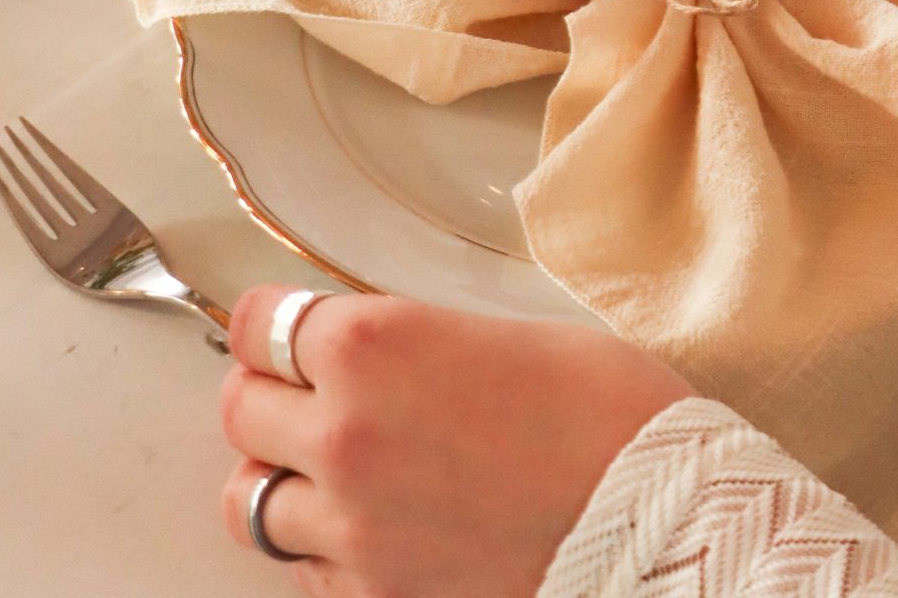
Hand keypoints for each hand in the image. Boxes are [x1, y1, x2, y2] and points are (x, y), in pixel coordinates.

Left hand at [218, 285, 690, 597]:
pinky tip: (374, 530)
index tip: (284, 333)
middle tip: (309, 398)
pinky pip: (303, 572)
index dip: (274, 327)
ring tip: (331, 473)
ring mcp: (350, 527)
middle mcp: (344, 431)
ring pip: (251, 503)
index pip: (259, 325)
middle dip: (271, 399)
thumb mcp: (502, 334)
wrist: (657, 522)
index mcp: (374, 343)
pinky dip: (322, 551)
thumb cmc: (606, 414)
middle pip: (240, 411)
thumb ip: (413, 343)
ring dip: (284, 482)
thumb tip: (372, 356)